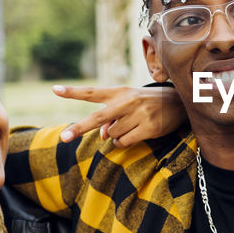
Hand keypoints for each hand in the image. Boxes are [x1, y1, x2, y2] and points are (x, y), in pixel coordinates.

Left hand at [54, 84, 187, 146]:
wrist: (178, 103)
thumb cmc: (146, 104)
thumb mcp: (128, 105)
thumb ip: (111, 118)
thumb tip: (102, 137)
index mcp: (119, 92)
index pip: (93, 92)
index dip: (73, 92)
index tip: (54, 90)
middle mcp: (127, 101)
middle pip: (98, 117)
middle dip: (79, 128)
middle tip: (63, 138)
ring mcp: (139, 114)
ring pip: (112, 134)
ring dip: (116, 135)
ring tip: (131, 126)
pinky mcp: (149, 127)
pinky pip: (125, 142)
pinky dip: (125, 142)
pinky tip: (136, 134)